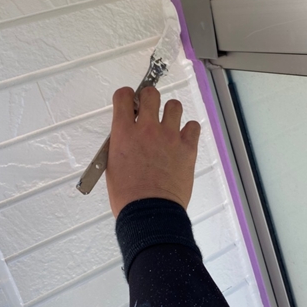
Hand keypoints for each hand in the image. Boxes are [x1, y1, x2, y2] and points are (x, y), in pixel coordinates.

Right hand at [106, 86, 200, 217]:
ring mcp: (169, 137)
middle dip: (149, 98)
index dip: (126, 96)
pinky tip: (183, 139)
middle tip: (150, 109)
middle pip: (151, 94)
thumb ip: (121, 145)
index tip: (129, 102)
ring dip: (171, 112)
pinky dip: (189, 130)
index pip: (123, 97)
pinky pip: (193, 126)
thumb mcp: (112, 166)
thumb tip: (128, 138)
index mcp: (123, 133)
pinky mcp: (187, 148)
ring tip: (168, 125)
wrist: (149, 212)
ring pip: (175, 105)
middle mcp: (147, 129)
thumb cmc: (128, 197)